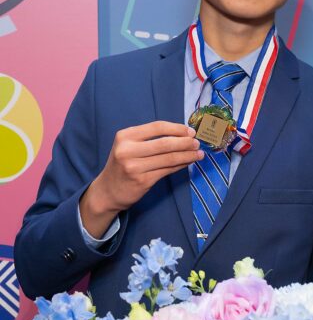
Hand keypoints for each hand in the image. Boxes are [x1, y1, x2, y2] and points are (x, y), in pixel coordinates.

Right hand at [80, 121, 202, 237]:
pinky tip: (188, 162)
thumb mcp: (129, 146)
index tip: (190, 131)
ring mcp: (134, 167)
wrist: (107, 191)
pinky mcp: (142, 181)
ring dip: (187, 155)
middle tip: (197, 143)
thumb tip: (183, 134)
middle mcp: (128, 150)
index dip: (177, 128)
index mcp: (125, 136)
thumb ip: (150, 138)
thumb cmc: (123, 165)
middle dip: (185, 142)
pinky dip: (181, 165)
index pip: (157, 127)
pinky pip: (167, 170)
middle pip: (165, 143)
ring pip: (169, 158)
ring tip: (198, 154)